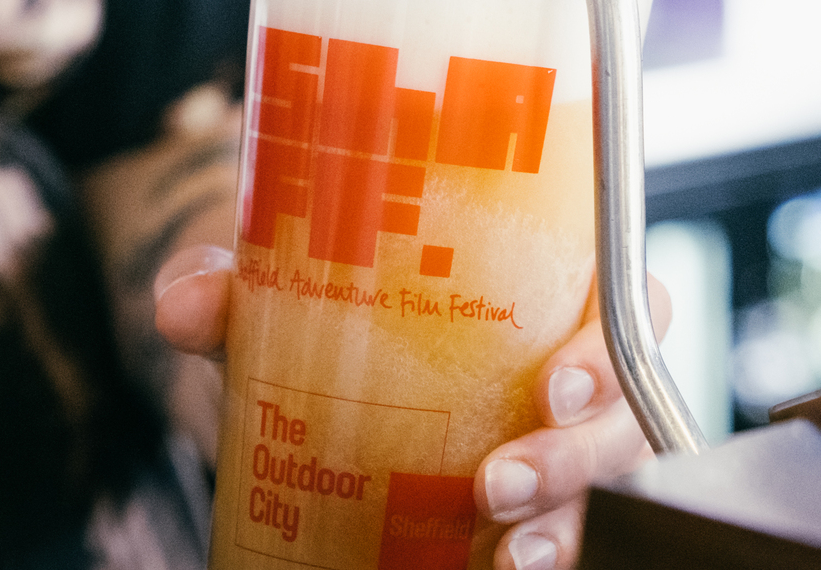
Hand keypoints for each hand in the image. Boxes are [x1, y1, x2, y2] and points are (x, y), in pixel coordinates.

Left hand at [153, 246, 671, 569]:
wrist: (297, 364)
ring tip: (508, 561)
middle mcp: (566, 370)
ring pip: (609, 490)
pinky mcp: (526, 506)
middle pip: (624, 415)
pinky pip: (564, 533)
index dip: (612, 350)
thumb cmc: (328, 301)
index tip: (553, 388)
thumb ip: (233, 278)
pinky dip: (549, 557)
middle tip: (495, 487)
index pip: (630, 306)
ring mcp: (555, 445)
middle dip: (579, 462)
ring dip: (568, 529)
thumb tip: (190, 300)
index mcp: (544, 290)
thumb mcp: (283, 281)